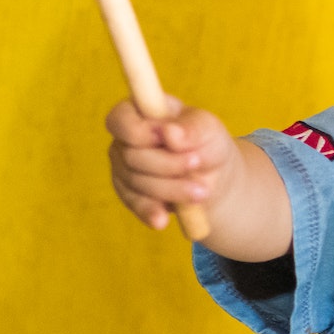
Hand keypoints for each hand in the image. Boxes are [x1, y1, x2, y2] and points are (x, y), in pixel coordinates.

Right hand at [105, 98, 240, 230]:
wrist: (213, 177)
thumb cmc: (207, 143)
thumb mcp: (210, 130)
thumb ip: (192, 128)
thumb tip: (170, 132)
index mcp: (139, 112)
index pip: (120, 119)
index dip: (139, 131)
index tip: (167, 138)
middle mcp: (125, 140)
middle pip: (131, 156)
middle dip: (167, 164)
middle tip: (196, 164)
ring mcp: (124, 168)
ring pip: (136, 182)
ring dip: (170, 188)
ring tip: (201, 191)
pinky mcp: (130, 194)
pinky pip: (135, 204)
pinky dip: (151, 211)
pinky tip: (162, 221)